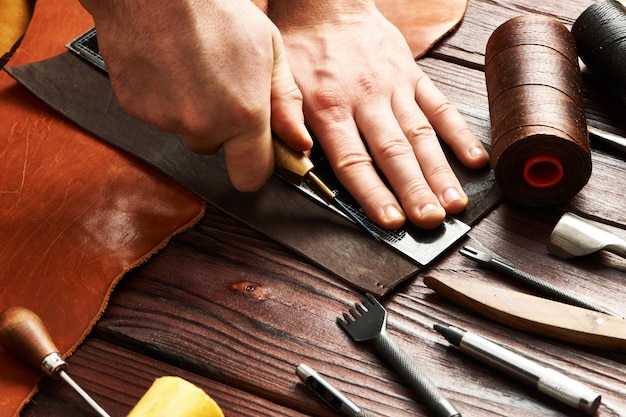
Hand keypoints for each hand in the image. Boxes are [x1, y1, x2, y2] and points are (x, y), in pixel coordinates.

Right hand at [78, 0, 311, 191]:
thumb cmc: (213, 8)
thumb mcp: (269, 48)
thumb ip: (286, 101)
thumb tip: (298, 141)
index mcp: (243, 114)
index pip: (251, 177)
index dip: (257, 166)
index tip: (258, 153)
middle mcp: (204, 125)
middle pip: (216, 150)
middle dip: (222, 130)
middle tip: (222, 88)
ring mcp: (167, 120)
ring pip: (187, 131)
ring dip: (194, 112)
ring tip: (195, 69)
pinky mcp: (137, 109)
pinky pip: (159, 116)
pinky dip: (165, 99)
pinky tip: (171, 67)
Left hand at [269, 1, 488, 228]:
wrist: (328, 3)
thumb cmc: (302, 48)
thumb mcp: (278, 82)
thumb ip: (285, 120)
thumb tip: (299, 157)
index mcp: (328, 107)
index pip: (354, 160)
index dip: (373, 193)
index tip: (391, 221)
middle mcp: (366, 99)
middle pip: (393, 152)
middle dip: (414, 190)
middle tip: (431, 221)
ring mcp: (394, 87)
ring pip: (421, 135)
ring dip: (439, 171)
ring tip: (454, 204)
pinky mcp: (413, 75)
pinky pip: (440, 106)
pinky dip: (459, 134)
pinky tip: (474, 160)